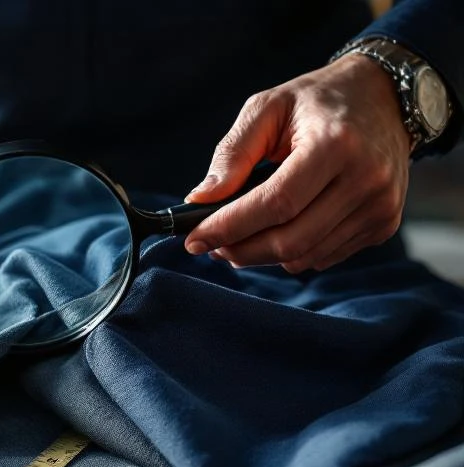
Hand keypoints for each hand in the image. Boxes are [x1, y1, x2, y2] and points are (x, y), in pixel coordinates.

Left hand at [183, 54, 410, 272]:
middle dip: (240, 250)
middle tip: (212, 245)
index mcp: (336, 143)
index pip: (276, 204)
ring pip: (305, 256)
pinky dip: (292, 252)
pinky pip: (324, 256)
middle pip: (290, 240)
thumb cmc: (318, 100)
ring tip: (239, 238)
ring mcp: (380, 205)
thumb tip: (200, 199)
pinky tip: (278, 231)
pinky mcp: (384, 222)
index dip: (230, 227)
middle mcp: (366, 178)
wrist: (386, 96)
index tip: (193, 240)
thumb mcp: (268, 107)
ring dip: (262, 255)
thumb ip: (233, 153)